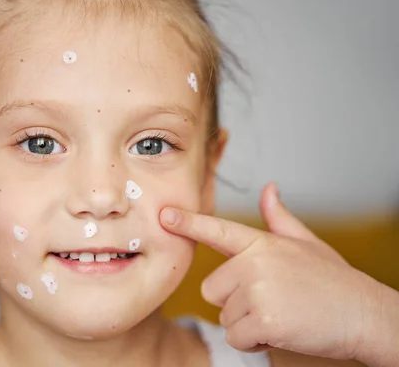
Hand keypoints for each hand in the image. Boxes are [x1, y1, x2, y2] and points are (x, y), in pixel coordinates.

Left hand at [159, 183, 379, 360]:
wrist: (366, 314)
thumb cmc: (334, 280)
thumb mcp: (306, 243)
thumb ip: (280, 219)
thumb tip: (269, 189)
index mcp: (262, 243)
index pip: (218, 230)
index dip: (189, 223)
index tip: (164, 216)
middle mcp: (255, 262)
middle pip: (212, 288)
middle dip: (235, 301)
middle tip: (271, 300)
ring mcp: (259, 289)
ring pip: (225, 316)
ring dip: (248, 322)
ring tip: (281, 313)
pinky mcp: (264, 318)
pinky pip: (236, 337)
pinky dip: (254, 342)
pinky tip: (281, 330)